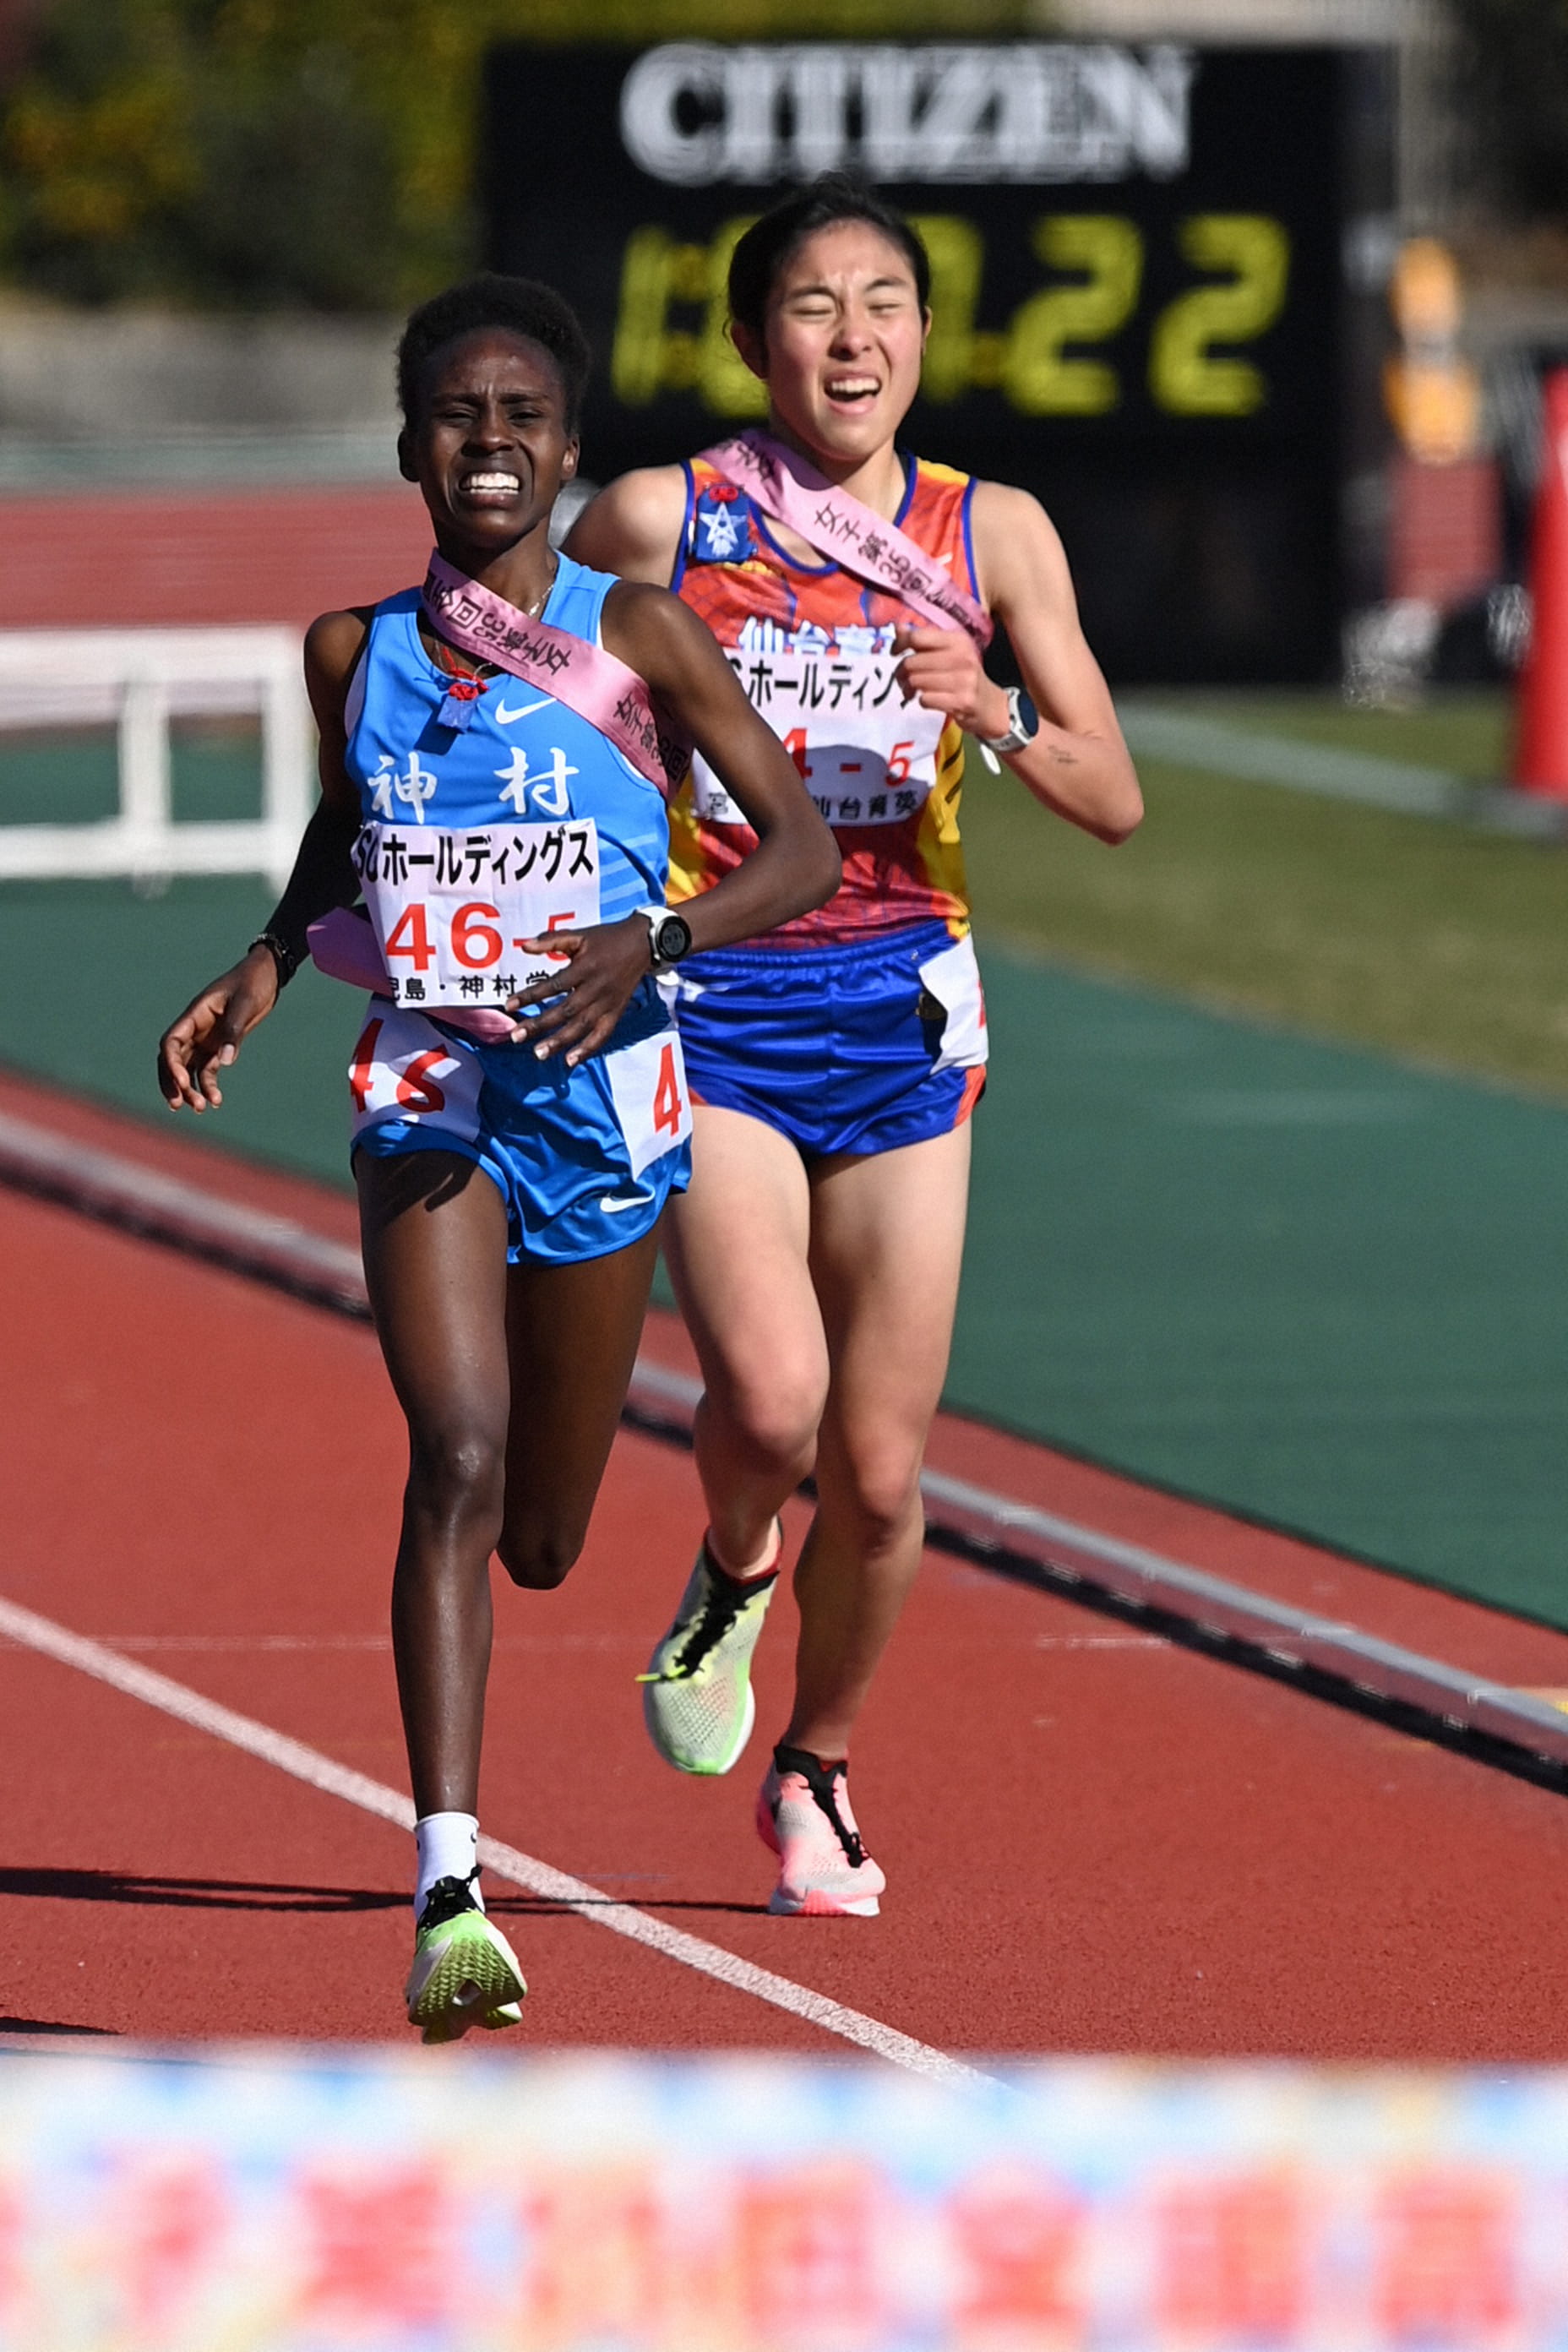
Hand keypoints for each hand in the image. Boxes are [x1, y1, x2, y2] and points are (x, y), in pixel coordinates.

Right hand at [157, 946, 279, 1110]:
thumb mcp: (244, 1004)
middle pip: (173, 1060)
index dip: (171, 1064)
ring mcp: (205, 1039)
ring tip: (200, 1108)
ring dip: (190, 1089)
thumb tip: (225, 1062)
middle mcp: (194, 1029)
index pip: (171, 1043)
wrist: (266, 977)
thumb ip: (234, 1031)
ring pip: (188, 1069)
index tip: (183, 1082)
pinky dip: (208, 1086)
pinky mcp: (218, 1047)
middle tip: (180, 1104)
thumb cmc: (252, 983)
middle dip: (173, 1083)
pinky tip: (216, 1101)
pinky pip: (207, 1070)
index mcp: (194, 1015)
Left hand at [506, 916, 651, 1067]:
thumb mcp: (580, 935)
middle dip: (540, 1025)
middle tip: (516, 1037)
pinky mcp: (616, 1013)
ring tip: (539, 1054)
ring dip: (560, 1042)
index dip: (531, 996)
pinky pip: (602, 1035)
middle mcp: (596, 989)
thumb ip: (552, 940)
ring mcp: (607, 1004)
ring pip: (581, 1027)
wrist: (643, 945)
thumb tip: (524, 947)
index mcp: (584, 968)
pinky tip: (570, 1061)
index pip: (553, 985)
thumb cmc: (606, 939)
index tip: (509, 1006)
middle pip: (565, 1011)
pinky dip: (588, 1049)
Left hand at [891, 625, 1010, 739]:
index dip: (900, 644)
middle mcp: (962, 657)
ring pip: (916, 681)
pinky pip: (925, 699)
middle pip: (912, 662)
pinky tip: (928, 700)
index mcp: (958, 640)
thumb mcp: (948, 653)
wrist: (990, 705)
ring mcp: (963, 680)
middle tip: (903, 679)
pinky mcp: (962, 701)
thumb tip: (897, 628)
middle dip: (901, 672)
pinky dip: (922, 701)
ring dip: (908, 689)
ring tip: (912, 691)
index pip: (918, 637)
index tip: (895, 654)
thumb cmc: (964, 676)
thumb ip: (923, 641)